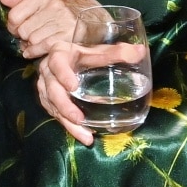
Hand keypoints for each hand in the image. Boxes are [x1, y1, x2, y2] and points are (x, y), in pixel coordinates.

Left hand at [1, 0, 101, 59]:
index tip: (18, 26)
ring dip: (31, 44)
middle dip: (23, 35)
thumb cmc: (65, 6)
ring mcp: (62, 22)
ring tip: (37, 40)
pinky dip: (36, 51)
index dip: (12, 24)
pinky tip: (37, 49)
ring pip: (31, 40)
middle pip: (22, 30)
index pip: (14, 14)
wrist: (93, 18)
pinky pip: (42, 48)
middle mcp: (54, 5)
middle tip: (29, 35)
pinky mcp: (68, 37)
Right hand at [32, 41, 149, 146]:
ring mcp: (46, 88)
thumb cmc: (84, 53)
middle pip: (52, 91)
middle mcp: (48, 72)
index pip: (58, 64)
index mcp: (59, 55)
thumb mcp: (99, 50)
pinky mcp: (48, 100)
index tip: (73, 86)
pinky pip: (54, 114)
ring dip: (67, 123)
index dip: (63, 74)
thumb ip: (118, 52)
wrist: (68, 58)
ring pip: (52, 107)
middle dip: (64, 107)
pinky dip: (67, 126)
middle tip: (79, 119)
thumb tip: (140, 53)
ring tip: (85, 135)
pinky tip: (83, 134)